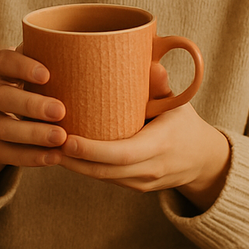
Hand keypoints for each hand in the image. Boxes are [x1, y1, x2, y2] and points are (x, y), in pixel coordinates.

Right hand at [0, 49, 65, 195]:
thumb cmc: (24, 88)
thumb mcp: (27, 72)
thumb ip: (47, 60)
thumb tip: (88, 47)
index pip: (3, 61)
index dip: (23, 66)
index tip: (47, 75)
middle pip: (2, 97)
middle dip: (31, 104)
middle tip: (60, 110)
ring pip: (4, 128)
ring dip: (34, 134)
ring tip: (61, 137)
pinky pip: (7, 154)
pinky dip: (31, 157)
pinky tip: (55, 156)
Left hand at [53, 63, 230, 211]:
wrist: (203, 161)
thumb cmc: (185, 124)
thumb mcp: (177, 102)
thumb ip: (160, 84)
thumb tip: (147, 61)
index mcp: (162, 145)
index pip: (123, 154)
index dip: (93, 150)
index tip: (67, 138)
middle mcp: (151, 168)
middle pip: (105, 170)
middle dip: (72, 159)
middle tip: (45, 139)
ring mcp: (142, 182)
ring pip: (101, 177)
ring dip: (73, 164)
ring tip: (46, 145)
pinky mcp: (134, 187)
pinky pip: (105, 179)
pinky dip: (84, 167)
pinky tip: (63, 153)